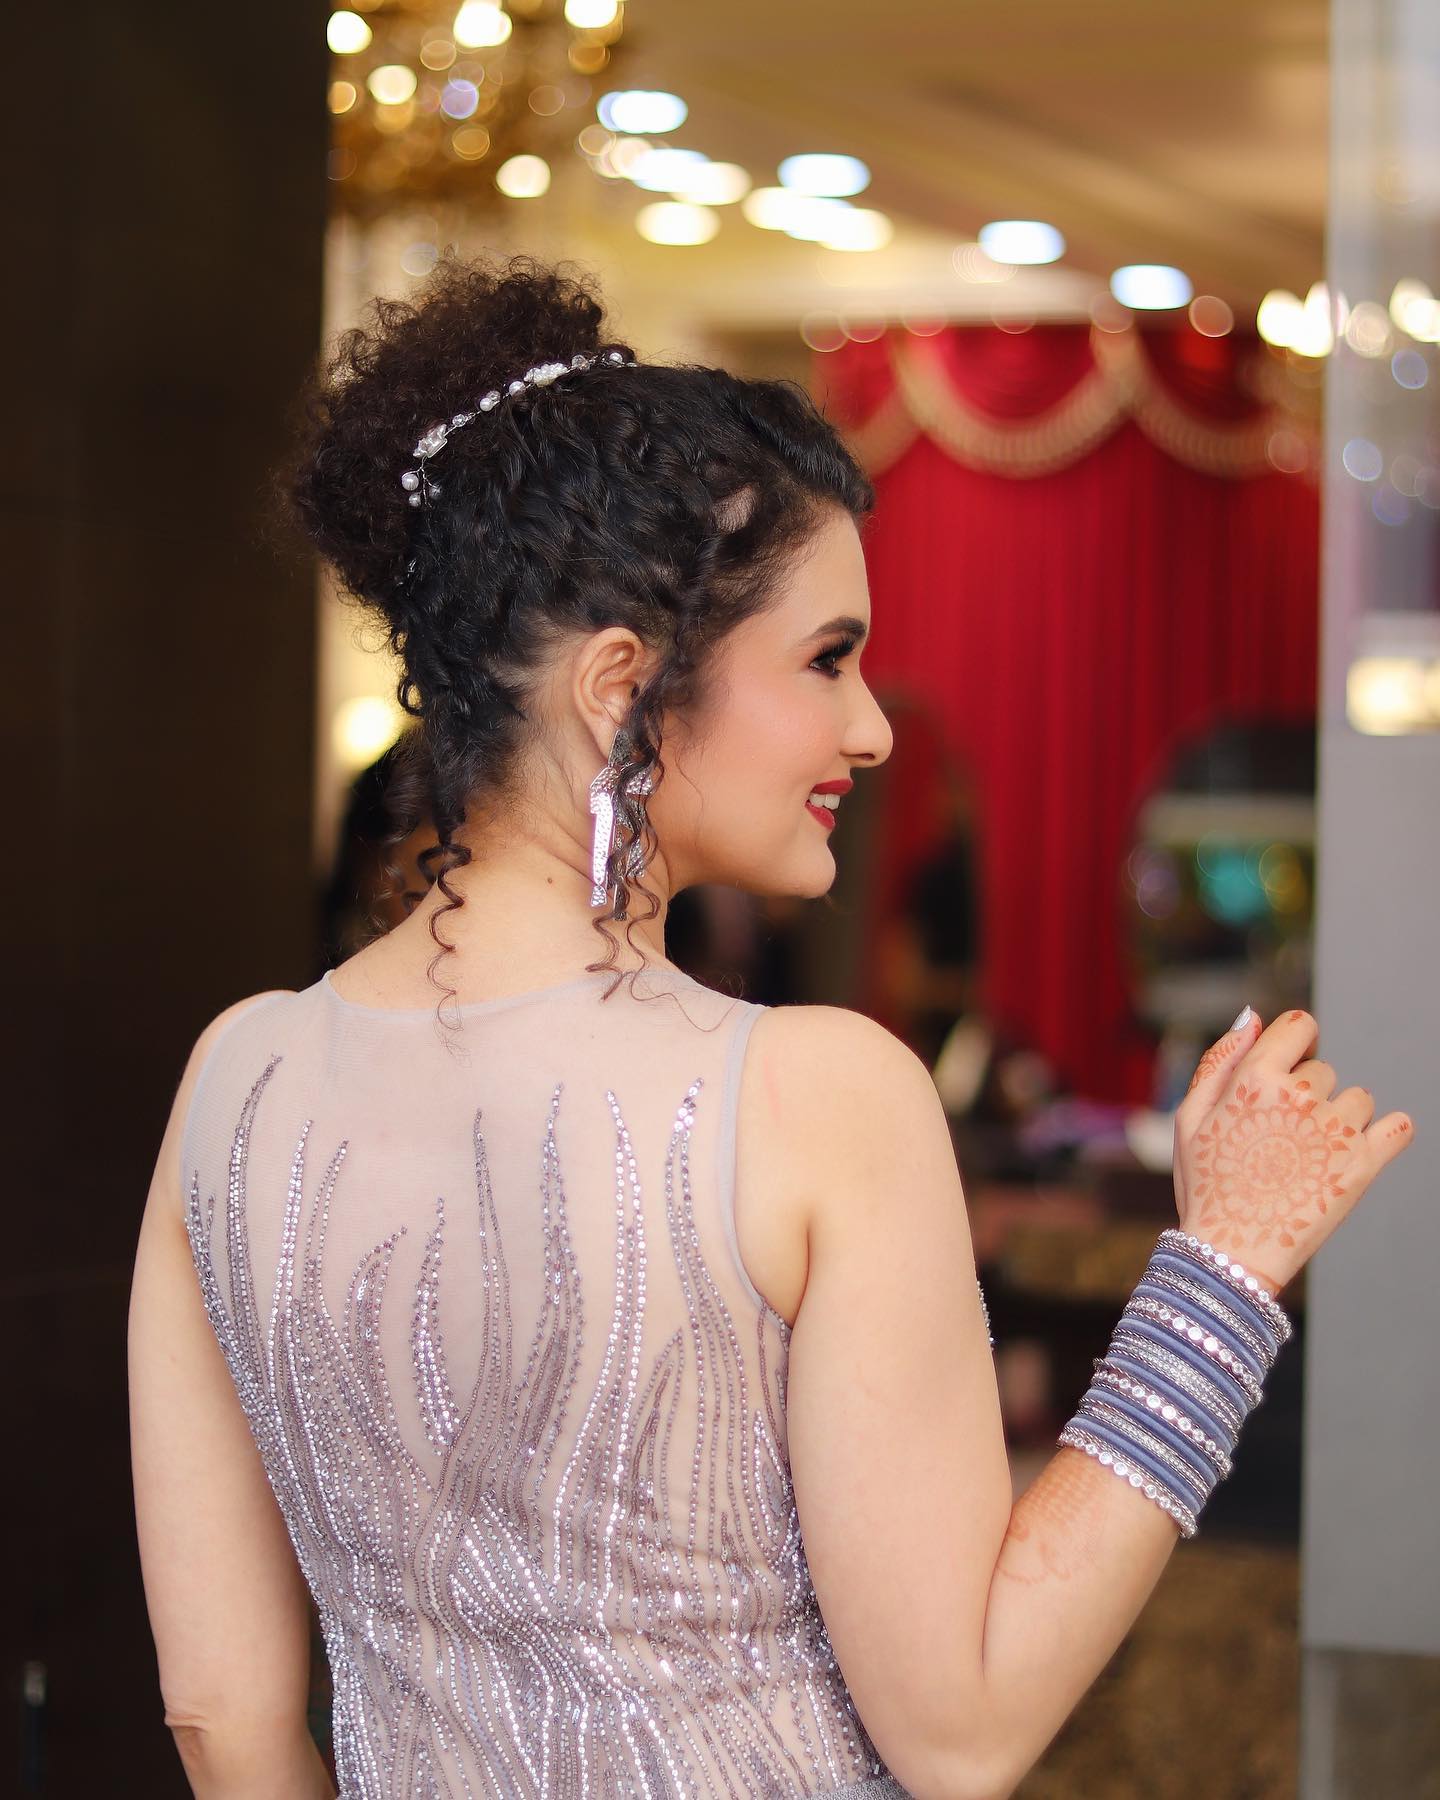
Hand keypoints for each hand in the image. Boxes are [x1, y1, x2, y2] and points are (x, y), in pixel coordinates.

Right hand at [1171, 1008, 1414, 1296]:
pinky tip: (1366, 1149)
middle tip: (1281, 1138)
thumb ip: (1220, 1060)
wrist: (1231, 1254)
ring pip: (1358, 1100)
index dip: (1295, 1045)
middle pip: (1324, 1070)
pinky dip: (1389, 1134)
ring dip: (1340, 1120)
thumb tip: (1255, 1017)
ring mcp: (1335, 1131)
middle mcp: (1300, 1097)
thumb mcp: (1190, 1118)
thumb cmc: (1205, 1184)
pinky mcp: (1364, 1164)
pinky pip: (1398, 1128)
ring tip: (1310, 1157)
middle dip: (1307, 1095)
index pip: (1300, 1026)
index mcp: (1255, 1079)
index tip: (1287, 1073)